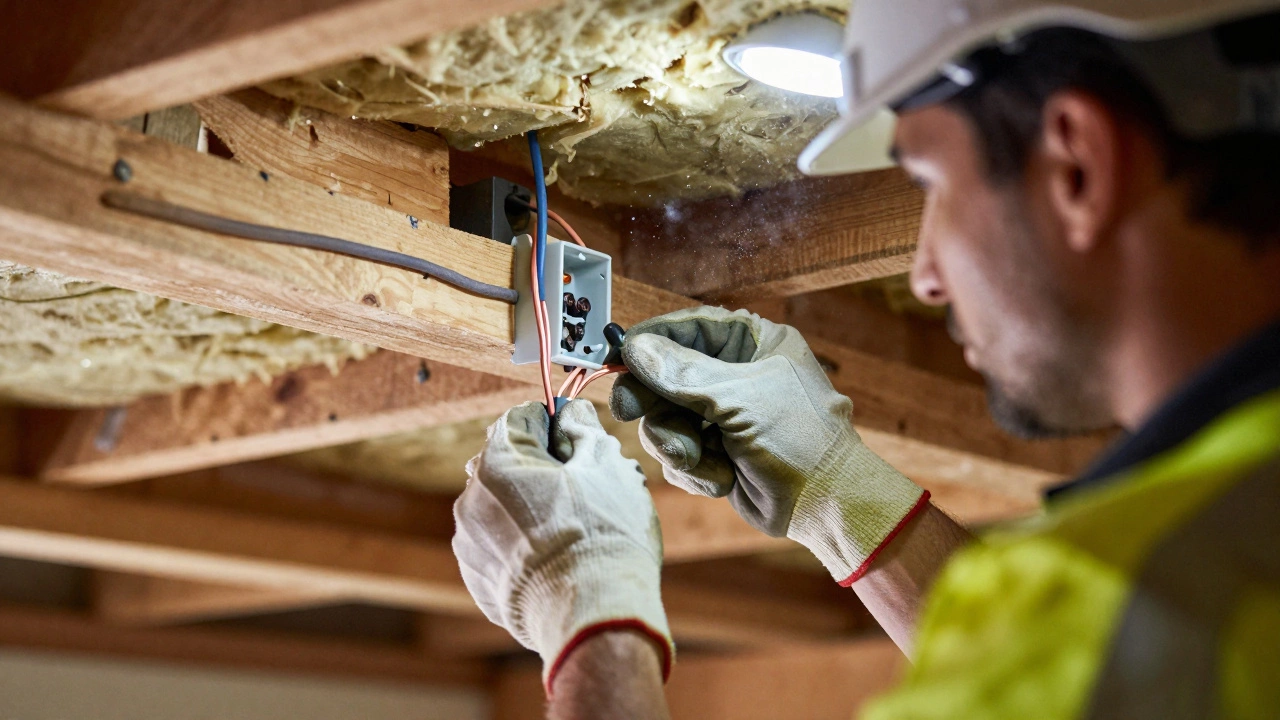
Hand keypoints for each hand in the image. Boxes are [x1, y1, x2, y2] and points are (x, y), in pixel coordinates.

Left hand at [452, 400, 672, 692]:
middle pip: (508, 463)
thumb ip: (583, 429)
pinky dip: (521, 546)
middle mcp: (471, 497)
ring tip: (572, 531)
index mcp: (499, 460)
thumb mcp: (607, 466)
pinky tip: (555, 560)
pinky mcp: (477, 579)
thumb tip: (572, 414)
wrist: (589, 614)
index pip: (522, 417)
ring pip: (501, 506)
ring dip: (529, 508)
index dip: (556, 424)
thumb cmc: (602, 534)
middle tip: (584, 489)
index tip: (580, 442)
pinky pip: (499, 546)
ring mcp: (469, 542)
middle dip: (541, 468)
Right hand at [611, 306, 928, 584]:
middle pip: (667, 375)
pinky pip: (677, 452)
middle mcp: (736, 374)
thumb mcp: (739, 400)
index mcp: (754, 343)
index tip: (620, 354)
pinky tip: (721, 478)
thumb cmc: (799, 440)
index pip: (690, 328)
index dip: (652, 340)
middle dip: (655, 402)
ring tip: (699, 459)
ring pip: (666, 418)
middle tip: (628, 410)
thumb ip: (684, 374)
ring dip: (677, 443)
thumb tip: (637, 347)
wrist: (827, 503)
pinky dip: (694, 468)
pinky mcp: (716, 450)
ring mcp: (723, 414)